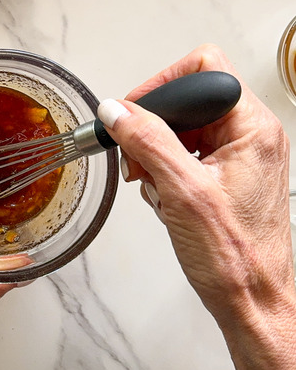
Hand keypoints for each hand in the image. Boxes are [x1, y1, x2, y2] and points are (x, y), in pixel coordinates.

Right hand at [98, 44, 295, 369]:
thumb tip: (117, 110)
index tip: (131, 114)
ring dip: (155, 155)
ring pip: (181, 129)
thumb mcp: (182, 191)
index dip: (161, 86)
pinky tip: (164, 199)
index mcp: (252, 127)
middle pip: (188, 100)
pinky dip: (164, 174)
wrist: (251, 300)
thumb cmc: (234, 256)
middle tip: (137, 159)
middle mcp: (250, 136)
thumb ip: (147, 141)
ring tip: (153, 186)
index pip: (203, 69)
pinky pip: (184, 156)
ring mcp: (239, 156)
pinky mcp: (226, 176)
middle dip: (152, 128)